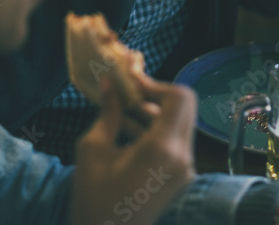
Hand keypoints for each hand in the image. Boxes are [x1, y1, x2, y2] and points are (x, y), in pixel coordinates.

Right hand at [70, 77, 196, 224]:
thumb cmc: (93, 199)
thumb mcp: (94, 150)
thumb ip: (108, 112)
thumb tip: (109, 81)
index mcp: (162, 148)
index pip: (180, 97)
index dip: (156, 83)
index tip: (131, 81)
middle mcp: (182, 157)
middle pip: (184, 107)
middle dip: (157, 94)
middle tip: (128, 91)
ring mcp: (184, 169)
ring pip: (180, 124)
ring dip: (155, 111)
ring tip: (123, 108)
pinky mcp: (180, 178)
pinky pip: (175, 142)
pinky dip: (157, 130)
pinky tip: (129, 129)